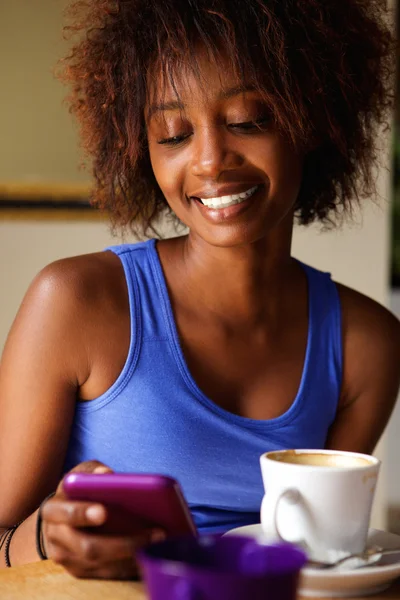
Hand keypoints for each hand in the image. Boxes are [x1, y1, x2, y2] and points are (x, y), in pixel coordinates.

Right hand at [41, 460, 164, 579]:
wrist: (58, 520)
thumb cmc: (76, 492)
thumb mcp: (80, 475)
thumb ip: (92, 472)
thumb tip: (106, 474)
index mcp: (53, 510)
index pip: (66, 513)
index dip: (83, 513)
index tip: (104, 512)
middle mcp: (56, 538)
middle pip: (88, 547)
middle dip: (123, 543)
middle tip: (154, 533)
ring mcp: (67, 558)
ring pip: (101, 563)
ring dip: (132, 555)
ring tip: (159, 541)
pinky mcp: (80, 571)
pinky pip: (107, 573)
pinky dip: (129, 565)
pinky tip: (150, 552)